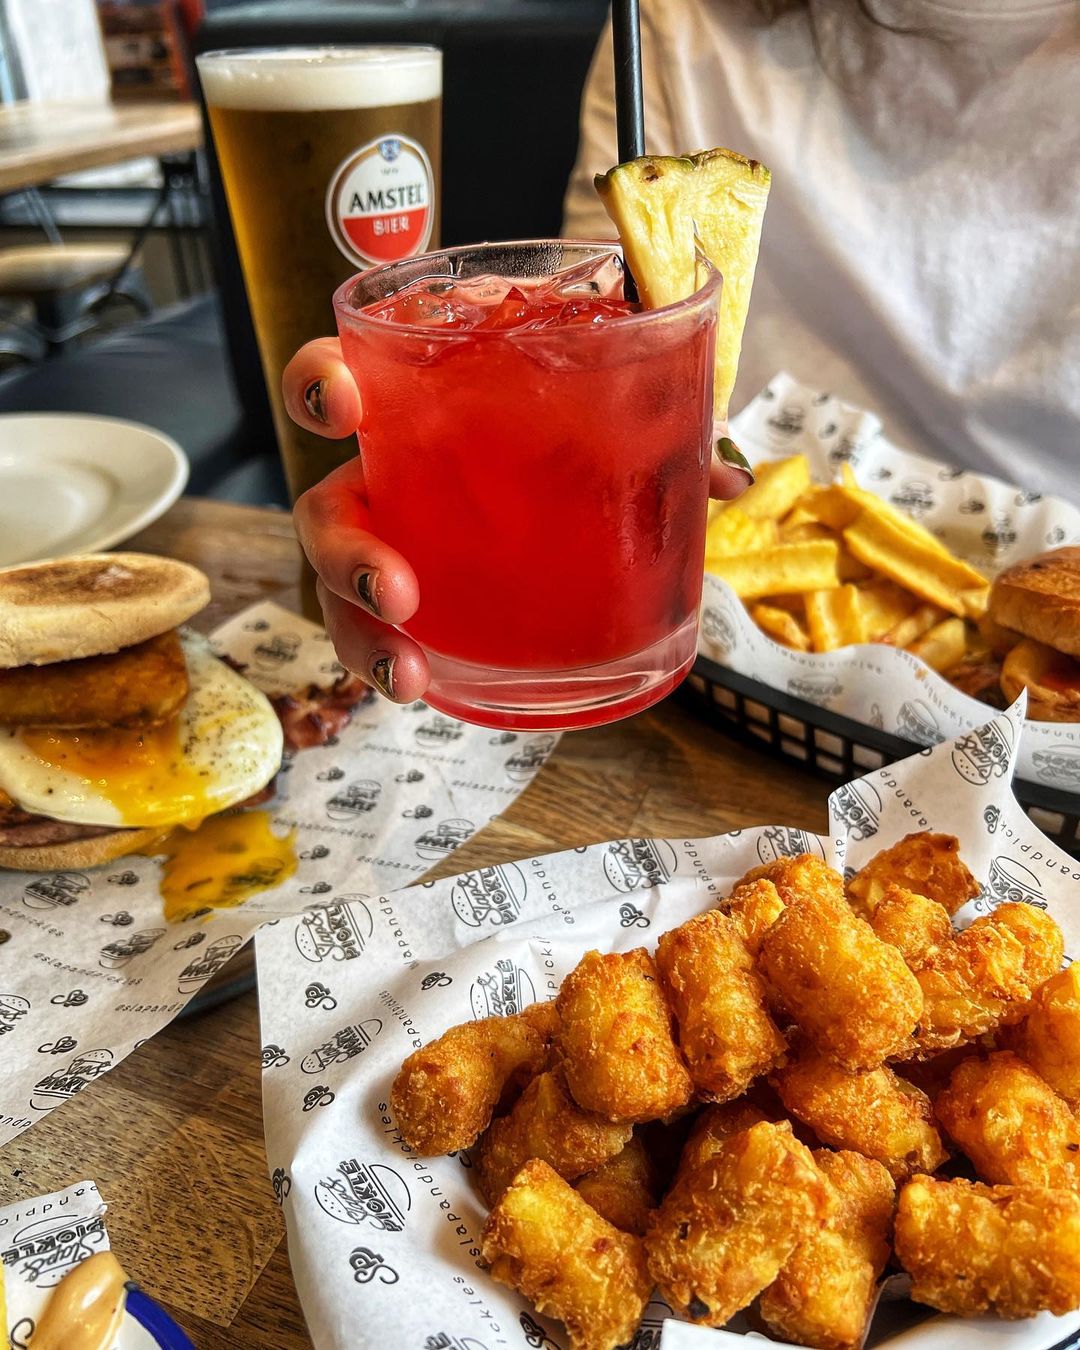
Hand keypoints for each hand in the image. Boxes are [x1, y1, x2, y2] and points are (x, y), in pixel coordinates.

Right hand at [284, 337, 753, 701]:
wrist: (569, 445)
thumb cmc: (567, 402)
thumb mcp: (607, 395)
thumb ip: (659, 419)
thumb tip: (728, 480)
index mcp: (416, 403)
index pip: (341, 378)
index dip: (322, 385)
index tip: (346, 403)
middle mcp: (389, 475)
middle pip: (327, 511)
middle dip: (344, 553)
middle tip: (394, 591)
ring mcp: (395, 540)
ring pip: (343, 590)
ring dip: (362, 633)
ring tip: (406, 675)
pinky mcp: (417, 598)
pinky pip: (386, 632)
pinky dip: (395, 663)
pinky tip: (422, 688)